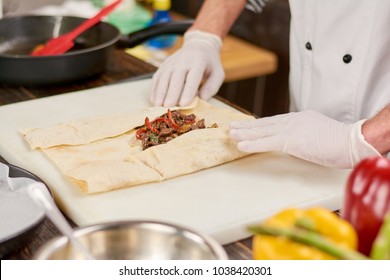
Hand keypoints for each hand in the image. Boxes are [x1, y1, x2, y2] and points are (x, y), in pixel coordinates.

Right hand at [151, 30, 224, 106]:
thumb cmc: (210, 65)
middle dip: (171, 93)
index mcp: (199, 62)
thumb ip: (211, 87)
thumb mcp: (218, 74)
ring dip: (160, 92)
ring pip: (164, 77)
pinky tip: (154, 100)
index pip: (193, 77)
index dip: (188, 90)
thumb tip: (201, 100)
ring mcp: (172, 63)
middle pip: (176, 78)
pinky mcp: (164, 65)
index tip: (184, 104)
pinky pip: (157, 77)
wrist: (199, 46)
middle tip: (168, 107)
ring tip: (159, 106)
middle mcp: (183, 61)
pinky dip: (154, 89)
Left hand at [229, 110, 380, 167]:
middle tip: (231, 127)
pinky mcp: (292, 140)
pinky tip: (241, 145)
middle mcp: (292, 120)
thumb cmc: (340, 142)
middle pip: (264, 123)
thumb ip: (303, 135)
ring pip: (262, 130)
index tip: (246, 125)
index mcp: (299, 118)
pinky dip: (252, 143)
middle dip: (246, 126)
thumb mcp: (318, 134)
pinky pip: (267, 142)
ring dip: (244, 133)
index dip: (258, 124)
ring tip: (230, 134)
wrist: (352, 141)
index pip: (273, 122)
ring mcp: (291, 129)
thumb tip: (294, 143)